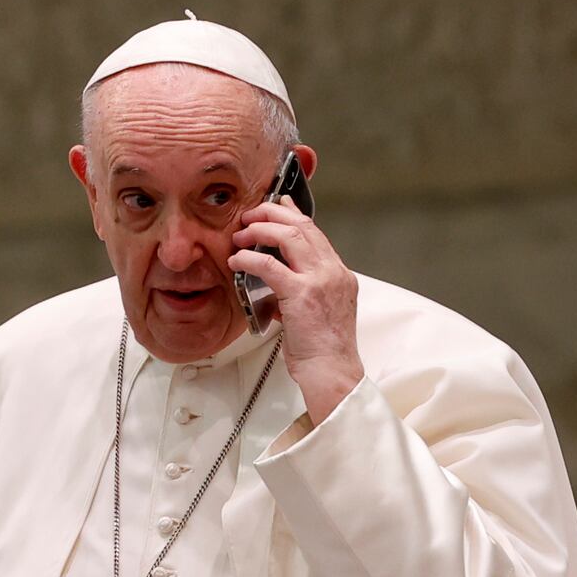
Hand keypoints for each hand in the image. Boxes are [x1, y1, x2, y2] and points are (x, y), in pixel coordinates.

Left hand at [227, 196, 363, 422]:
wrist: (333, 373)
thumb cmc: (325, 350)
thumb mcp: (319, 311)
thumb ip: (302, 290)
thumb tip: (278, 279)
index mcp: (340, 275)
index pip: (316, 233)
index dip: (294, 215)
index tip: (278, 204)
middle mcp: (333, 272)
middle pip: (303, 226)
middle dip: (273, 214)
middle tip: (251, 214)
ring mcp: (320, 281)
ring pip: (289, 236)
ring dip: (260, 230)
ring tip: (241, 235)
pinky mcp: (302, 294)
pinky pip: (269, 266)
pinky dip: (249, 259)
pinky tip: (237, 261)